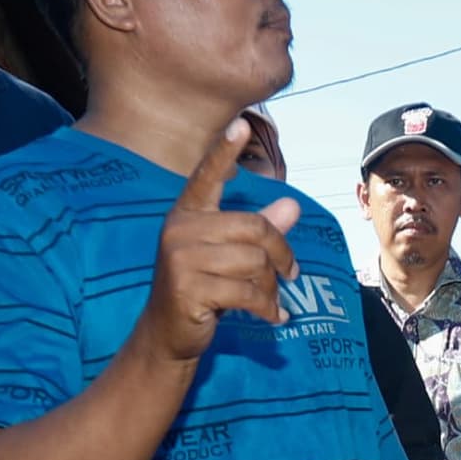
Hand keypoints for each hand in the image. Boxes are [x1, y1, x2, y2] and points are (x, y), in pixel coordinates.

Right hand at [132, 117, 299, 363]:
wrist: (168, 335)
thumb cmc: (202, 288)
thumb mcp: (230, 256)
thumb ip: (258, 230)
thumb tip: (291, 206)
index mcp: (188, 214)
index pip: (207, 176)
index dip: (223, 153)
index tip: (239, 124)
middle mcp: (180, 230)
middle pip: (255, 227)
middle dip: (280, 253)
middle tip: (292, 274)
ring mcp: (181, 259)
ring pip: (254, 262)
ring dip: (271, 286)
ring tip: (270, 300)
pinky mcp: (188, 290)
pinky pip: (247, 292)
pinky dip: (267, 308)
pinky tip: (274, 318)